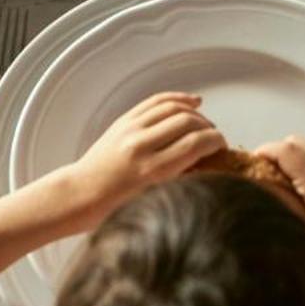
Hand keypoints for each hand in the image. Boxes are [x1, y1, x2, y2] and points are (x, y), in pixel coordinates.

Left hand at [59, 92, 224, 227]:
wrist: (82, 194)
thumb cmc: (116, 207)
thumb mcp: (154, 199)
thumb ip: (180, 177)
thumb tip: (207, 161)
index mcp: (151, 171)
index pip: (195, 143)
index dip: (216, 141)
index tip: (223, 146)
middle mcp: (141, 145)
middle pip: (187, 122)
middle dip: (208, 127)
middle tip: (214, 137)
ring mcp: (130, 129)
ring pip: (172, 107)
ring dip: (194, 113)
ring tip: (204, 123)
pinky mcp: (123, 121)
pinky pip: (155, 101)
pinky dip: (176, 99)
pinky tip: (191, 103)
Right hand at [254, 137, 304, 277]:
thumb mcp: (300, 228)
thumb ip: (277, 201)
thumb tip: (253, 184)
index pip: (283, 149)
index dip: (262, 154)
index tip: (252, 167)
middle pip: (292, 142)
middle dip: (275, 155)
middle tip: (266, 177)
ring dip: (290, 158)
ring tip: (286, 184)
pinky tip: (304, 185)